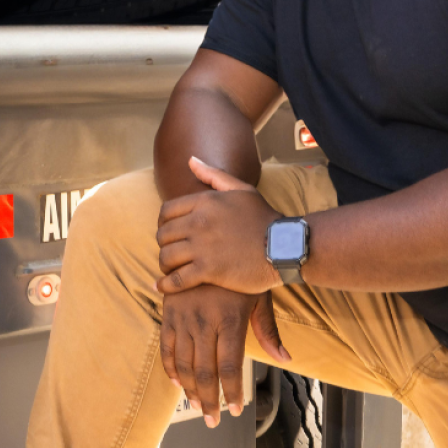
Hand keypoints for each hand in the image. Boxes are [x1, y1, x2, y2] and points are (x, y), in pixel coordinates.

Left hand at [156, 156, 281, 294]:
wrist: (285, 247)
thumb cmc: (264, 218)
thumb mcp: (241, 189)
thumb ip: (213, 174)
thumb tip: (190, 160)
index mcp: (204, 202)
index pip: (166, 211)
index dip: (163, 223)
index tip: (169, 233)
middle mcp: (199, 222)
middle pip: (163, 234)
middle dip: (164, 245)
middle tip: (171, 252)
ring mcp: (203, 247)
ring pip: (166, 256)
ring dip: (164, 265)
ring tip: (169, 270)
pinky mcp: (209, 270)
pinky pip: (177, 279)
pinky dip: (166, 285)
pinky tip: (162, 287)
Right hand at [160, 286, 290, 426]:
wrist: (207, 240)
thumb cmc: (240, 272)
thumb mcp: (258, 296)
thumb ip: (268, 330)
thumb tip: (284, 359)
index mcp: (228, 319)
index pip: (230, 366)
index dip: (232, 392)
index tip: (235, 409)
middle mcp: (203, 320)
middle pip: (204, 370)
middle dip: (209, 399)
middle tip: (213, 419)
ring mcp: (182, 316)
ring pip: (183, 363)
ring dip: (190, 389)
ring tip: (198, 406)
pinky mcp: (168, 311)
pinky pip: (166, 346)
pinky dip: (171, 367)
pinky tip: (178, 382)